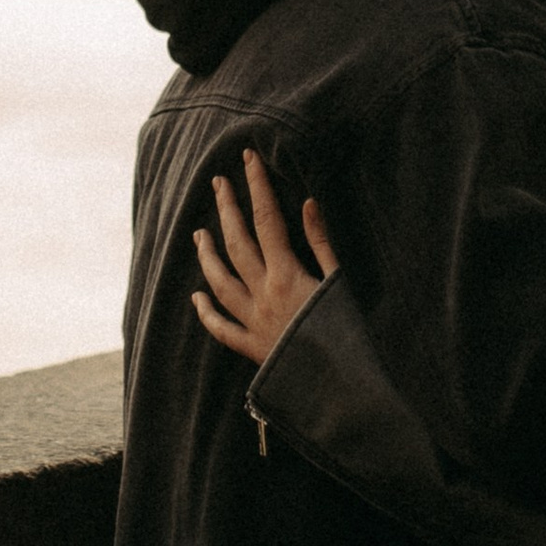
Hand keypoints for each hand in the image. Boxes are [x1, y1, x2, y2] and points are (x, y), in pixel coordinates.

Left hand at [192, 147, 339, 368]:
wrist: (339, 387)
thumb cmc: (348, 334)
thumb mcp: (341, 282)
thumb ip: (322, 243)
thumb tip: (307, 203)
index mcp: (286, 274)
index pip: (266, 219)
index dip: (256, 186)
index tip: (248, 158)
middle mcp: (262, 294)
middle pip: (236, 244)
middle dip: (227, 209)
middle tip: (217, 183)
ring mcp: (253, 322)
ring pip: (219, 282)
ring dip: (207, 255)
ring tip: (199, 233)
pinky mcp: (252, 348)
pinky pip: (222, 328)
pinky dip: (206, 312)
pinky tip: (196, 298)